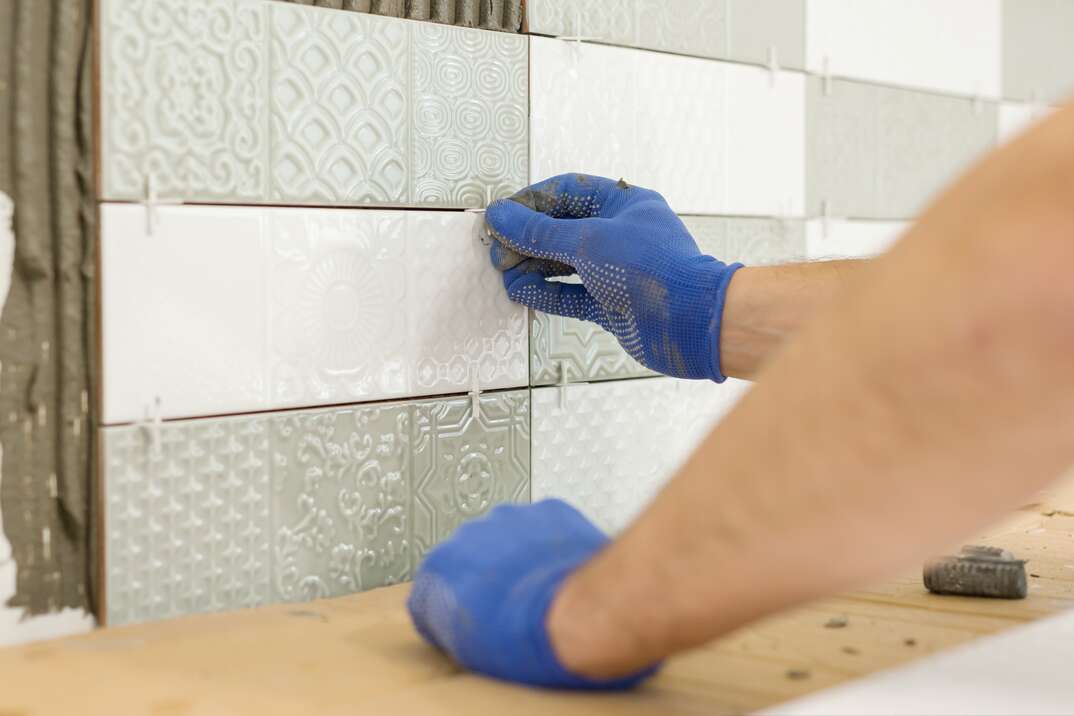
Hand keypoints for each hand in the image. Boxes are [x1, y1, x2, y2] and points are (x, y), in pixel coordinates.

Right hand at [406, 500, 659, 689]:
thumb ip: (451, 624)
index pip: (434, 587)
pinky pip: (546, 525)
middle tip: (511, 605)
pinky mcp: (546, 510)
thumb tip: (461, 622)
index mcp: (437, 569)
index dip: (455, 605)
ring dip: (519, 555)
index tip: (472, 618)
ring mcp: (507, 518)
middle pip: (472, 554)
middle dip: (488, 575)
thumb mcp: (467, 650)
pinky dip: (552, 541)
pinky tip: (562, 569)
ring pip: (508, 535)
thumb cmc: (522, 640)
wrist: (572, 615)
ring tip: (541, 588)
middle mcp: (465, 535)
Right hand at [486, 174, 741, 380]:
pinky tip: (519, 292)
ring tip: (503, 273)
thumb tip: (499, 216)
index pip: (569, 192)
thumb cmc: (651, 268)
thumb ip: (540, 232)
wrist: (691, 322)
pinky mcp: (612, 304)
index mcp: (625, 204)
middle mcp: (621, 234)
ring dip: (531, 268)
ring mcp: (616, 270)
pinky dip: (545, 293)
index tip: (501, 215)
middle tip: (496, 250)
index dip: (532, 201)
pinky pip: (571, 294)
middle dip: (527, 238)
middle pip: (563, 229)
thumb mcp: (588, 241)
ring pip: (564, 264)